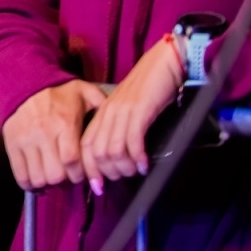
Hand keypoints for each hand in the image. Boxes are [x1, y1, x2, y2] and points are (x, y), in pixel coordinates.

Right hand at [0, 80, 107, 189]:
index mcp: (64, 123)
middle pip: (55, 174)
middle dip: (65, 181)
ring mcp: (25, 140)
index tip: (84, 174)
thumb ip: (102, 104)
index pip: (72, 161)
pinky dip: (29, 184)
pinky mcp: (11, 144)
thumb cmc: (58, 93)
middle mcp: (43, 133)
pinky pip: (20, 175)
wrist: (23, 83)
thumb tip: (119, 119)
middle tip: (69, 177)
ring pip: (38, 177)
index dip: (80, 174)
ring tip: (53, 177)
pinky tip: (37, 179)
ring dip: (48, 183)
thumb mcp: (84, 92)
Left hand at [80, 38, 183, 194]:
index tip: (98, 186)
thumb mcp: (130, 109)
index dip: (89, 169)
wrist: (165, 63)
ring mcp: (122, 111)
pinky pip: (132, 141)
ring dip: (124, 167)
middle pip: (97, 152)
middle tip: (124, 178)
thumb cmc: (151, 88)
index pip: (86, 146)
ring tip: (135, 172)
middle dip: (109, 172)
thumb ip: (121, 128)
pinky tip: (145, 164)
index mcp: (102, 113)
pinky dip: (137, 157)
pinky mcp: (139, 110)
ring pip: (113, 149)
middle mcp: (108, 113)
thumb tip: (122, 157)